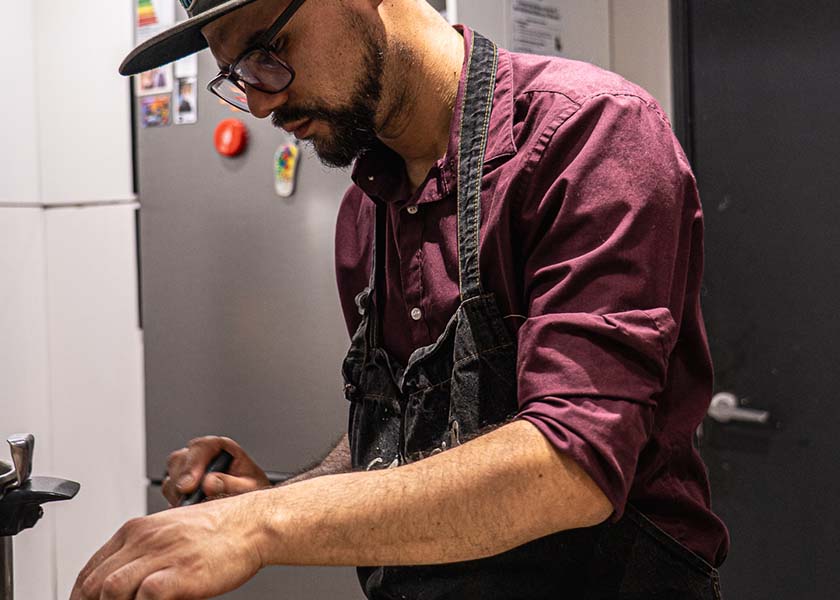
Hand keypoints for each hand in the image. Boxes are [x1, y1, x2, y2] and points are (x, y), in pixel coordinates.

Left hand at [71, 494, 265, 598]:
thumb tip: (125, 585)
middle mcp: (144, 539)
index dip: (81, 595)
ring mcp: (160, 556)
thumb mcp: (172, 533)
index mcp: (138, 529)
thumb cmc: (220, 531)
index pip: (90, 569)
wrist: (252, 524)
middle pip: (93, 583)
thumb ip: (146, 552)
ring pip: (108, 590)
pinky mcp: (177, 574)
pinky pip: (142, 598)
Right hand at [163, 436, 269, 506]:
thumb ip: (230, 484)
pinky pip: (169, 493)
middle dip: (182, 480)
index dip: (194, 463)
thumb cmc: (252, 492)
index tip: (190, 485)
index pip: (203, 446)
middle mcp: (203, 457)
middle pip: (180, 459)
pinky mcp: (182, 489)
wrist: (250, 509)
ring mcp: (190, 472)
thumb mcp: (249, 488)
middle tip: (188, 498)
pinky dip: (176, 502)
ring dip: (177, 493)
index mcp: (222, 449)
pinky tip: (190, 511)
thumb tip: (209, 483)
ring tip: (194, 506)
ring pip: (171, 476)